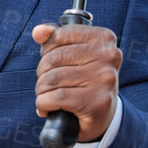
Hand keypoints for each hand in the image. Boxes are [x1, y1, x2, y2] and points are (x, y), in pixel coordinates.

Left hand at [31, 22, 120, 142]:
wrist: (103, 115)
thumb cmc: (85, 80)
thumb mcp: (74, 55)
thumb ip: (55, 38)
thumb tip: (38, 32)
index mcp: (104, 38)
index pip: (60, 35)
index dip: (47, 51)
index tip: (53, 64)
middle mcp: (108, 56)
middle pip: (53, 58)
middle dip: (42, 74)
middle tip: (49, 85)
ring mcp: (104, 79)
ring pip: (51, 79)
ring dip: (41, 92)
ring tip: (48, 97)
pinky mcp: (97, 102)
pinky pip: (55, 98)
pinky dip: (43, 104)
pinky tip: (48, 108)